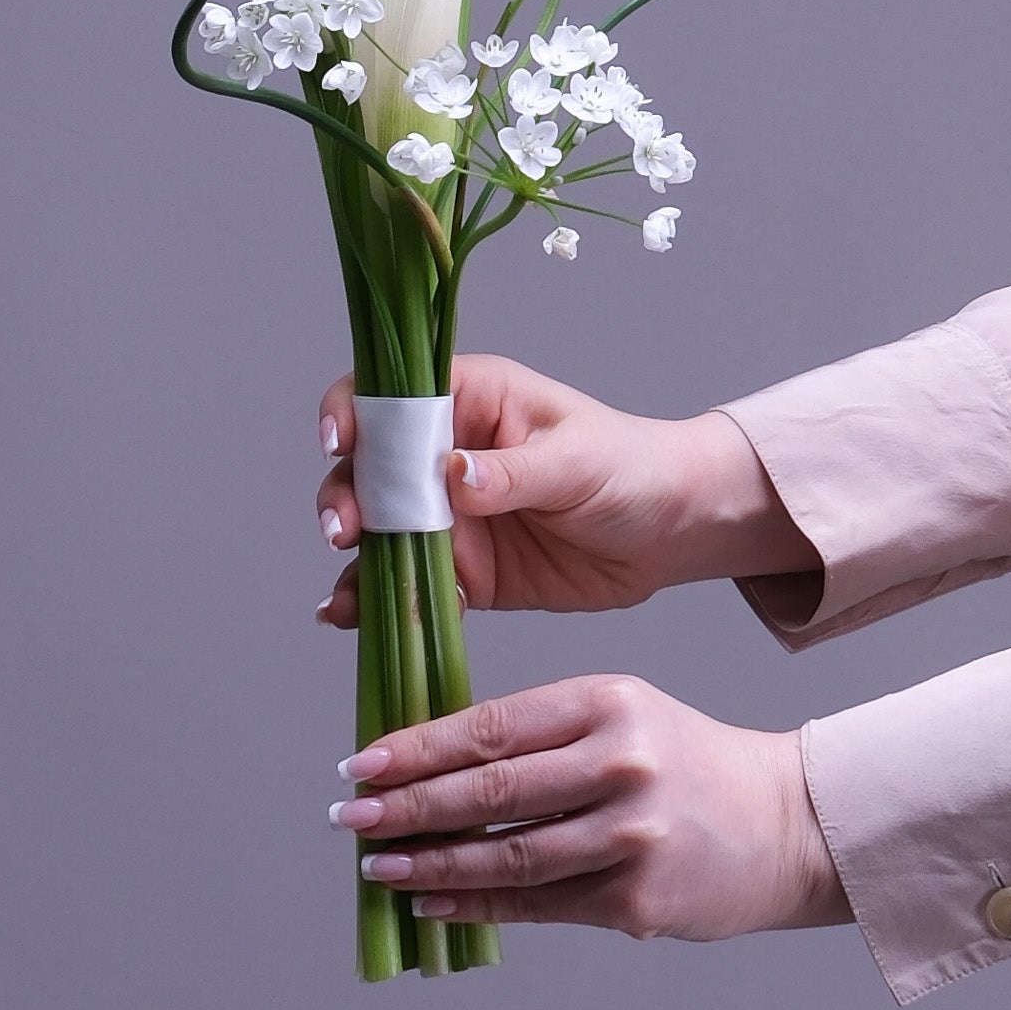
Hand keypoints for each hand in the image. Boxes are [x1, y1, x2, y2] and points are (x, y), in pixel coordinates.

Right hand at [314, 355, 818, 626]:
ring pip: (378, 531)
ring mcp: (449, 516)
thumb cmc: (631, 467)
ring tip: (345, 592)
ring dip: (353, 557)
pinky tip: (353, 617)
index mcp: (470, 399)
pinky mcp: (463, 570)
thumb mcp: (576, 461)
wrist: (672, 532)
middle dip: (347, 495)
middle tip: (345, 529)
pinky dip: (376, 601)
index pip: (391, 392)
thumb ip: (513, 471)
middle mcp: (445, 453)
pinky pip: (407, 584)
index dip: (353, 409)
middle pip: (369, 467)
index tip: (338, 440)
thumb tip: (452, 474)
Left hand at [326, 673, 851, 938]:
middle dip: (407, 807)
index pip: (490, 725)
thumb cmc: (681, 761)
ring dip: (431, 865)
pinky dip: (477, 904)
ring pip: (505, 855)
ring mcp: (629, 832)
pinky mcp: (636, 895)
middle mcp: (618, 761)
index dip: (417, 748)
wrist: (779, 821)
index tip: (363, 763)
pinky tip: (434, 902)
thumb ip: (538, 732)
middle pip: (489, 791)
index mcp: (605, 701)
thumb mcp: (618, 714)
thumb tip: (431, 761)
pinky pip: (537, 902)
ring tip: (379, 866)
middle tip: (351, 817)